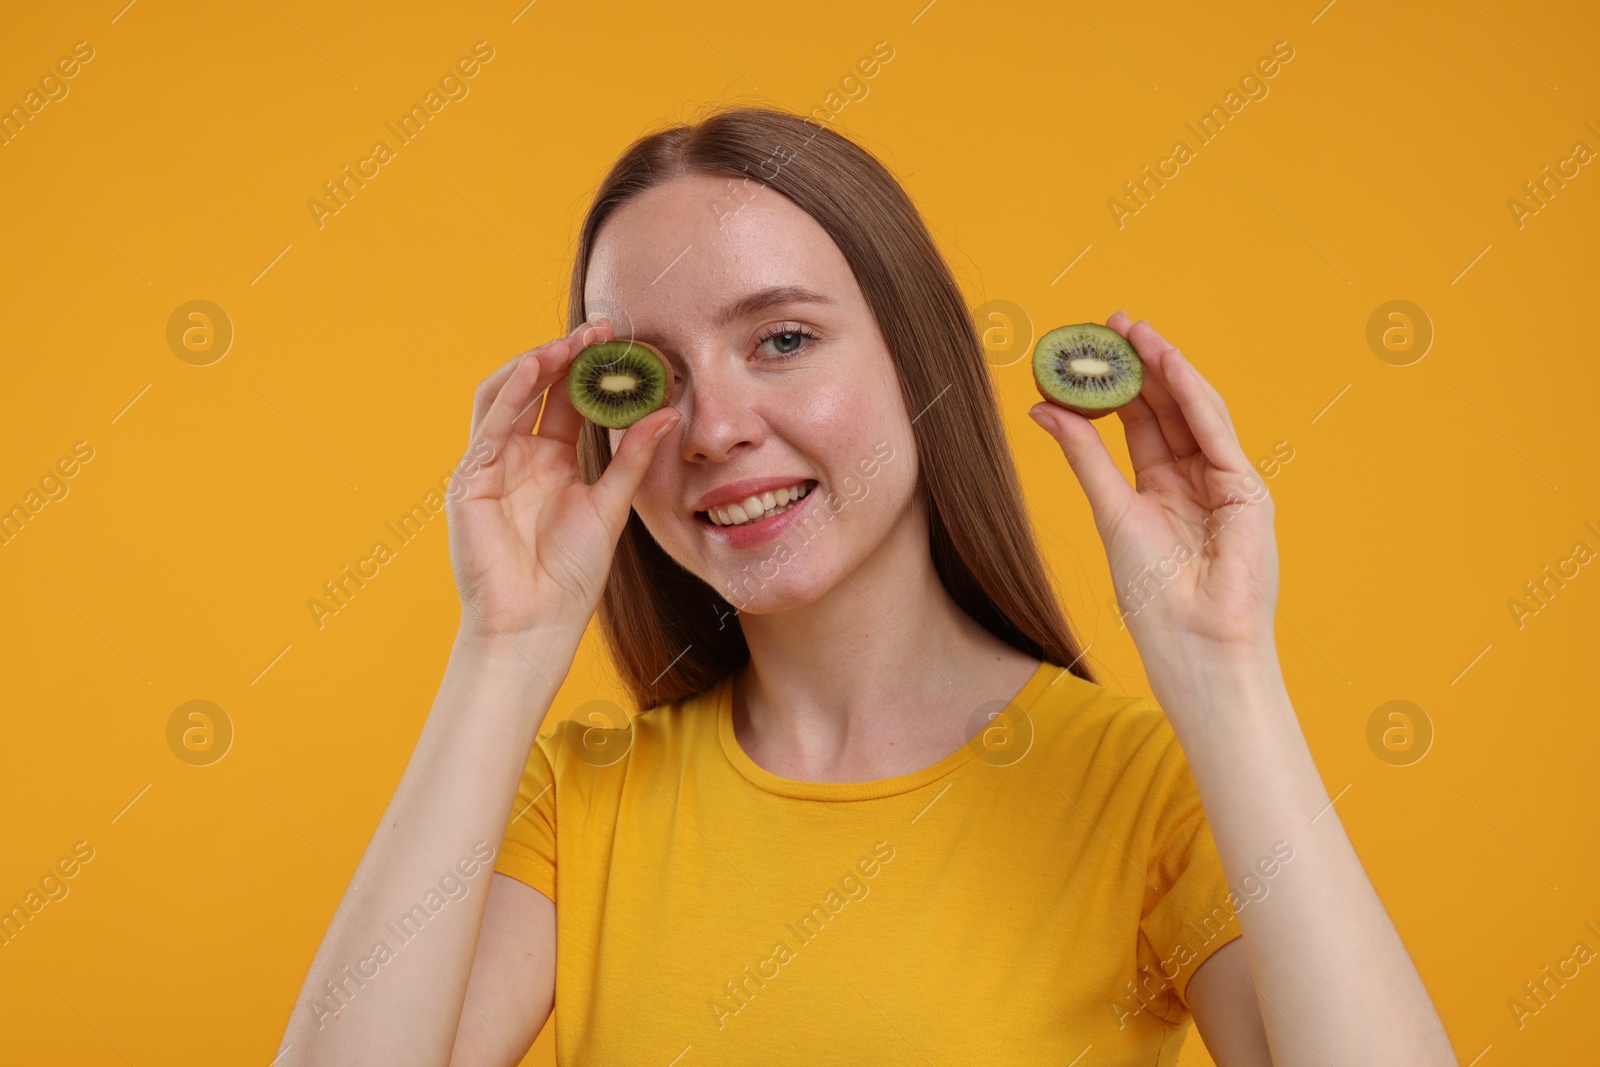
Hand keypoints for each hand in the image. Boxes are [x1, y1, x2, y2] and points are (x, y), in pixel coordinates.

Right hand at [445, 317, 682, 641]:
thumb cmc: (571, 576)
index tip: (623, 343)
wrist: (536, 623)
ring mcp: (492, 465)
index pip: (569, 402)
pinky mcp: (471, 478)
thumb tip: (668, 413)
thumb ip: (633, 459)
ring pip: (510, 396)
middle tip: (602, 329)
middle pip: (540, 391)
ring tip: (571, 342)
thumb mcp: (611, 505)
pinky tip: (537, 366)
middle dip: (568, 356)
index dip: (593, 371)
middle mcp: (519, 458)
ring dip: (538, 364)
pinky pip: (490, 424)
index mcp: (551, 463)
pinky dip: (512, 391)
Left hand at [1028, 312, 1277, 650]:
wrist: (1194, 644)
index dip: (1119, 385)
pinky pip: (1217, 433)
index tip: (1090, 348)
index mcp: (1162, 492)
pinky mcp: (1247, 491)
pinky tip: (1169, 364)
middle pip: (1168, 410)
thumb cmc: (1153, 597)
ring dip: (1168, 369)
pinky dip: (1193, 396)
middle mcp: (1196, 482)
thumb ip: (1084, 456)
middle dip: (1143, 365)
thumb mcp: (1110, 510)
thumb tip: (1043, 408)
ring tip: (1136, 332)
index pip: (1141, 424)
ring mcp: (1225, 484)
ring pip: (1194, 413)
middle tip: (1113, 323)